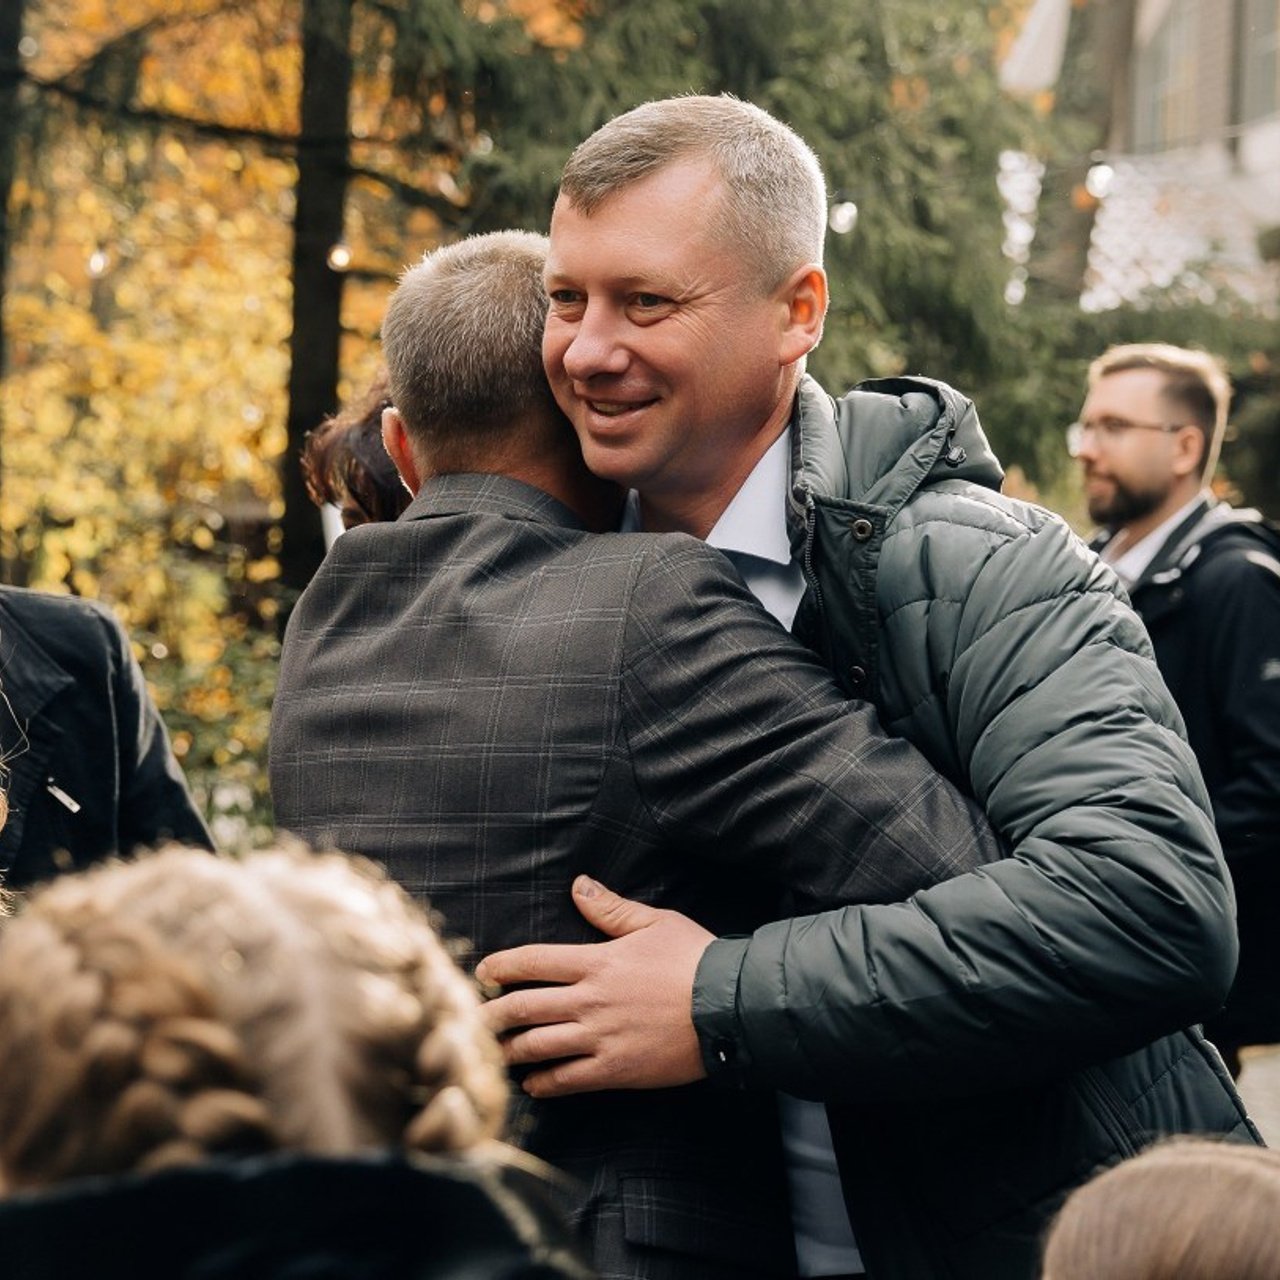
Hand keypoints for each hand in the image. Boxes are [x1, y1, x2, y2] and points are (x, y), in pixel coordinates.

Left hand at [475, 876, 714, 1096]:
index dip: (502, 966)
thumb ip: (611, 910)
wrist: (730, 1007)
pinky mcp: (616, 1069)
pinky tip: (533, 1083)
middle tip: (474, 1019)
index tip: (483, 972)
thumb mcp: (656, 923)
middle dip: (492, 1014)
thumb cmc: (695, 959)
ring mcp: (601, 1038)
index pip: (534, 961)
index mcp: (597, 962)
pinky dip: (544, 1082)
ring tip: (495, 1052)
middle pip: (525, 1007)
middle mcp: (590, 1000)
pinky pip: (569, 1079)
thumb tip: (578, 887)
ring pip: (539, 1046)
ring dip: (511, 1049)